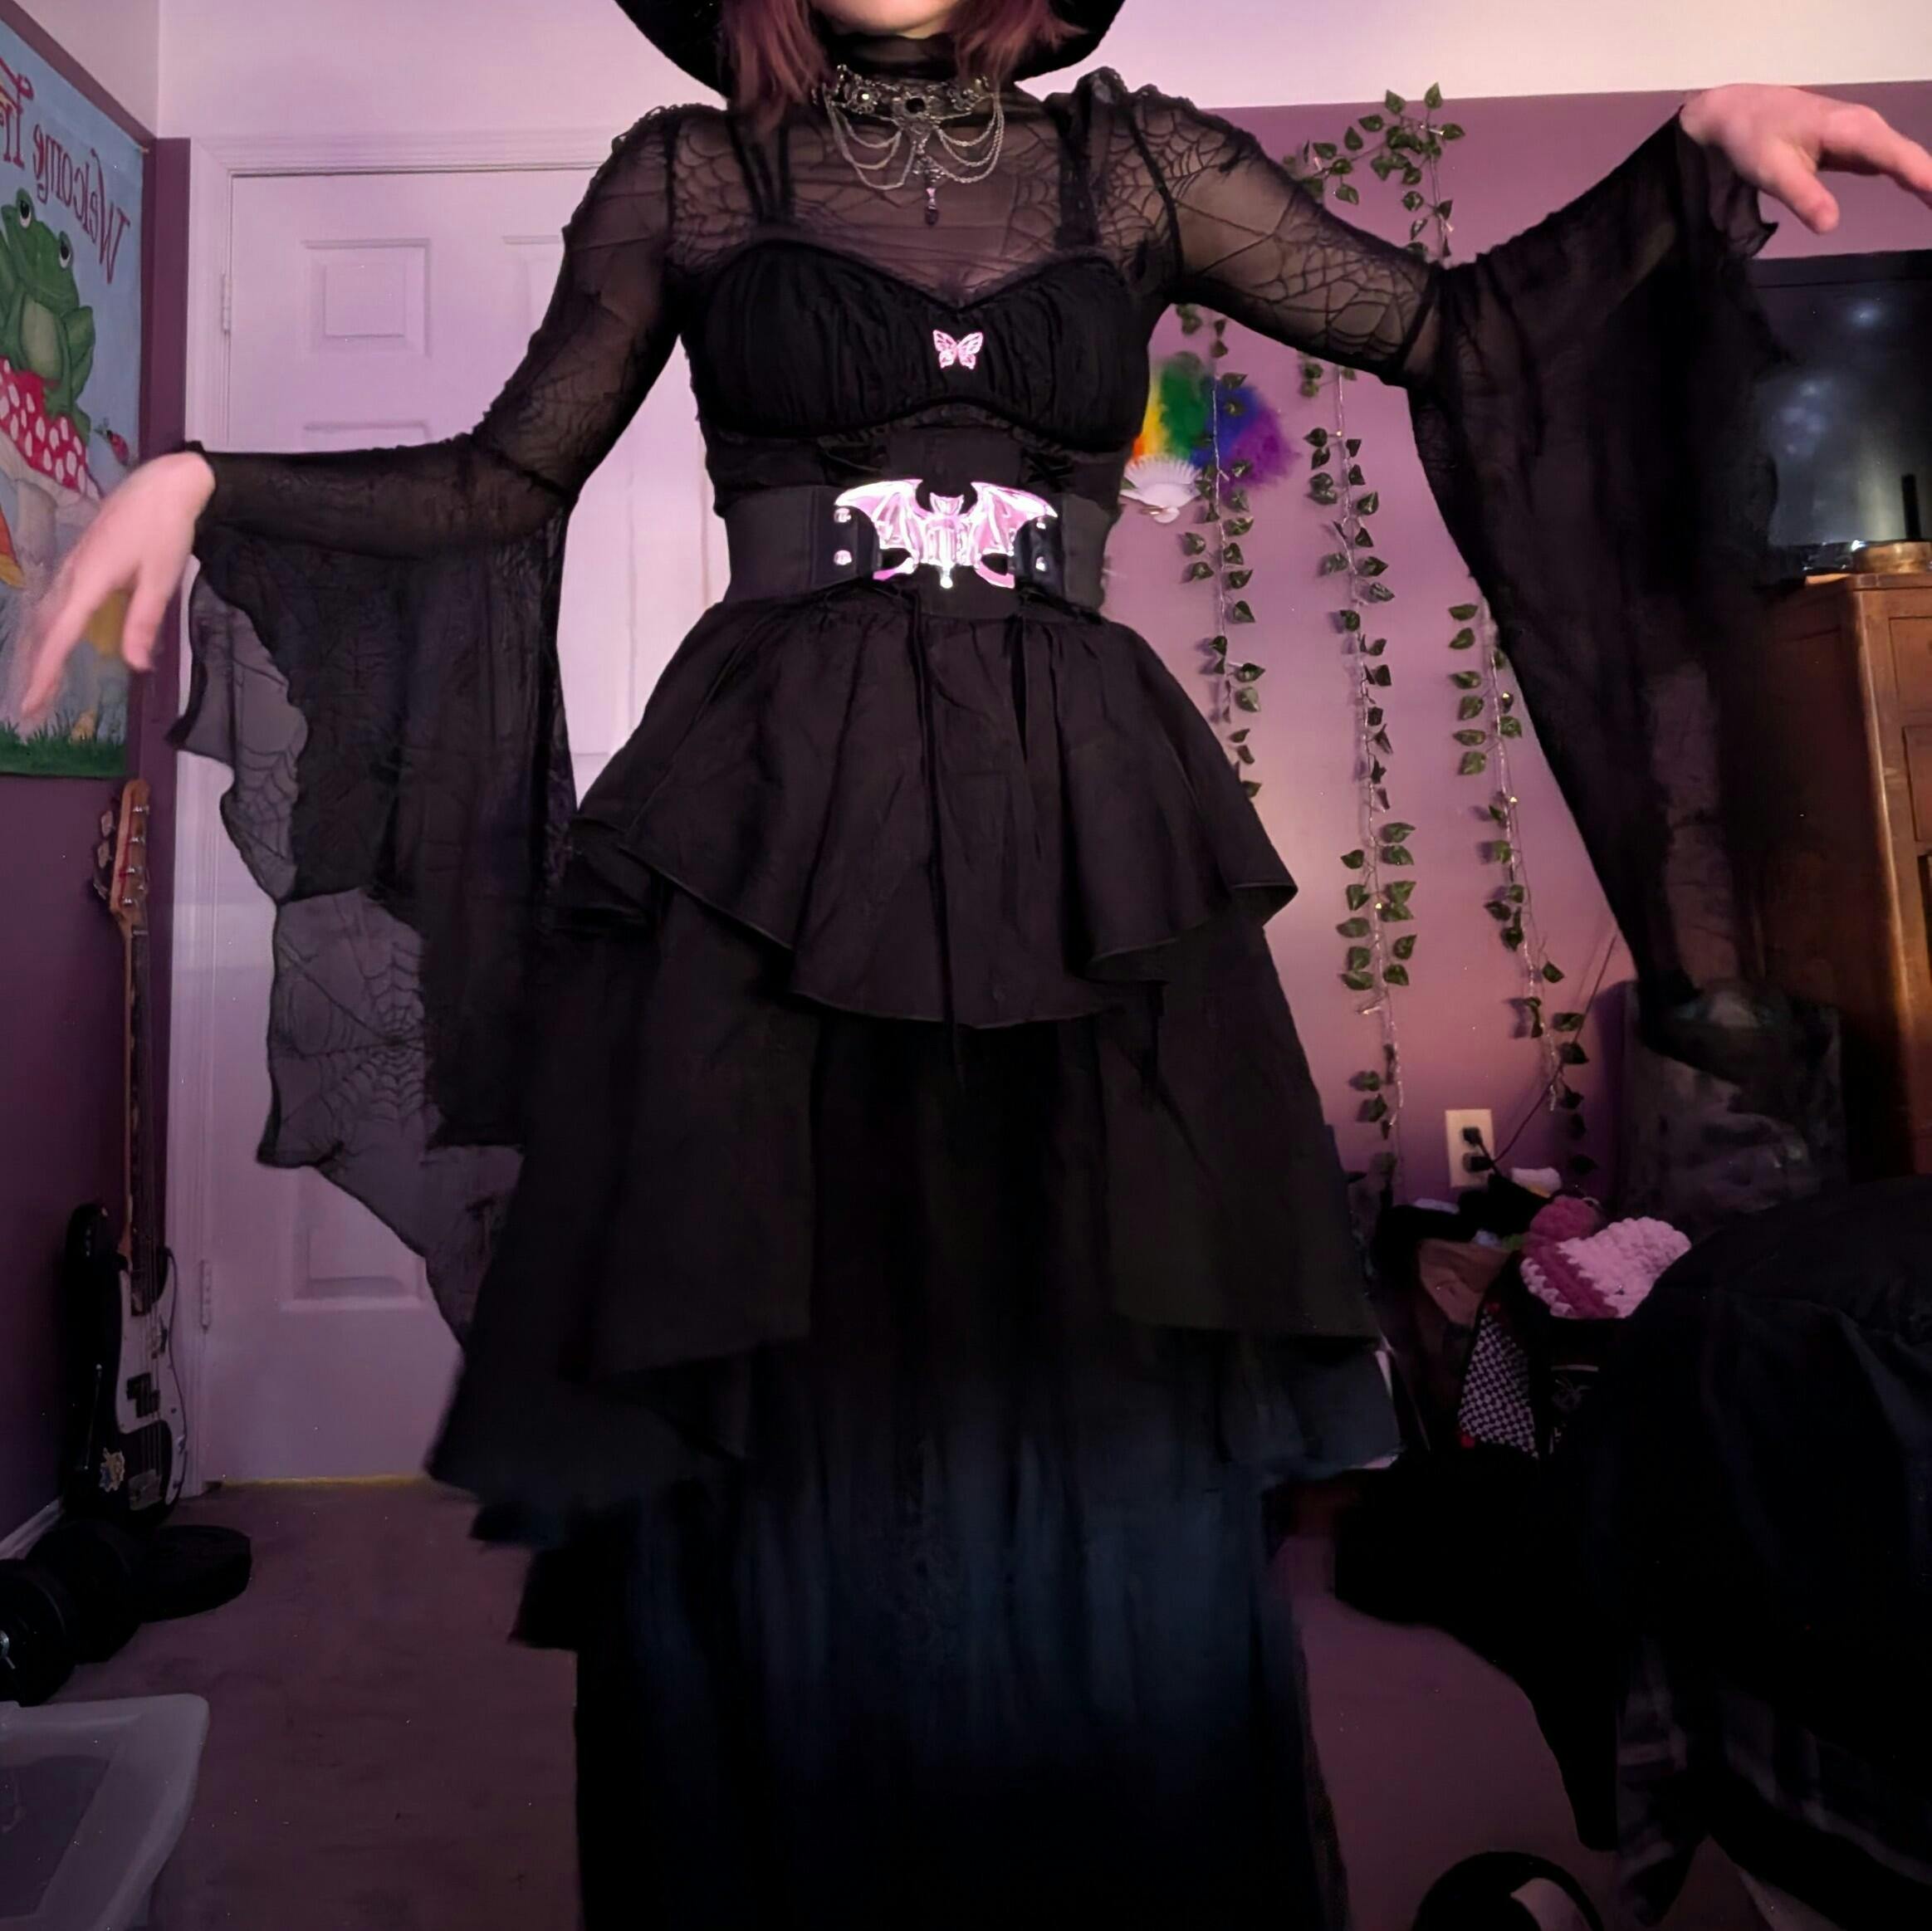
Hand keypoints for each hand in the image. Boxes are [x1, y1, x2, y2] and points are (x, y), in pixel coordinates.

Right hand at [17, 448, 213, 722]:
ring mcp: (73, 567)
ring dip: (39, 651)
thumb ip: (145, 622)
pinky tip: (53, 644)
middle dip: (36, 670)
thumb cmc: (165, 530)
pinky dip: (49, 630)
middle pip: (44, 630)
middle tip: (31, 709)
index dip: (45, 672)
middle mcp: (72, 575)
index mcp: (89, 580)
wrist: (162, 486)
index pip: (59, 635)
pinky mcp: (81, 562)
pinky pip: (56, 603)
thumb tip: (135, 666)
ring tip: (40, 686)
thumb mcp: (161, 579)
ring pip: (46, 616)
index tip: (32, 703)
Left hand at [1680, 84, 1931, 233]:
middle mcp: (1866, 127)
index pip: (1897, 156)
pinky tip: (1921, 193)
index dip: (1924, 177)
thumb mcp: (1772, 172)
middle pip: (1908, 157)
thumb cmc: (1754, 138)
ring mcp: (1862, 134)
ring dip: (1924, 179)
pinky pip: (1887, 161)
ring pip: (1900, 159)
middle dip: (1931, 181)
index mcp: (1852, 129)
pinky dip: (1906, 176)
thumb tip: (1831, 227)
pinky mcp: (1854, 144)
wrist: (1738, 113)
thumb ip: (1804, 197)